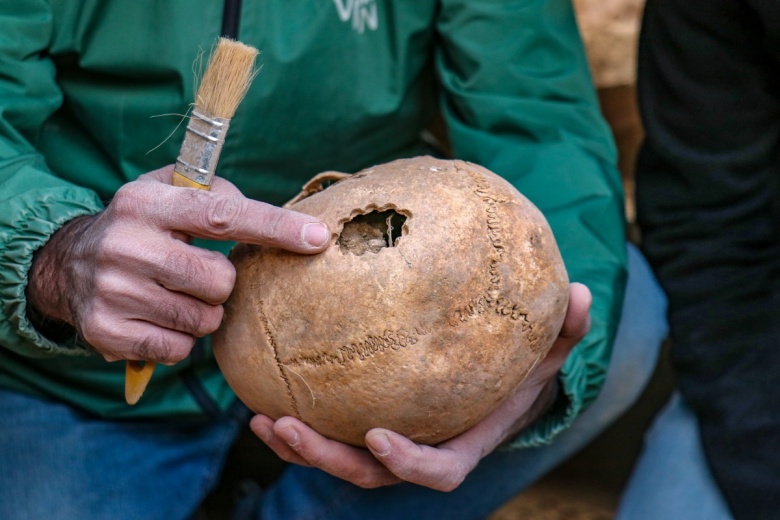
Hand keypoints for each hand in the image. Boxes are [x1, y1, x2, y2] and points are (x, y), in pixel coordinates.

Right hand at [26, 165, 329, 363]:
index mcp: (147, 203)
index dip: (275, 226)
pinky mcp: (105, 331)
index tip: (319, 237)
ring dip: (201, 313)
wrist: (64, 264)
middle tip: (197, 275)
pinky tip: (156, 318)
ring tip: (173, 294)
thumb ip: (216, 196)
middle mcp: (125, 244)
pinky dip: (178, 339)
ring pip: (203, 320)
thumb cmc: (142, 228)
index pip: (223, 215)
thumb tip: (277, 220)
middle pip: (219, 281)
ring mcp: (111, 291)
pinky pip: (177, 350)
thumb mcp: (167, 195)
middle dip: (220, 284)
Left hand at [250, 283, 591, 490]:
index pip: (437, 470)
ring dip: (298, 446)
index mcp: (463, 441)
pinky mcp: (369, 420)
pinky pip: (331, 429)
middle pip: (370, 473)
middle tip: (285, 425)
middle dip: (326, 457)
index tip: (377, 436)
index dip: (407, 463)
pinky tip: (265, 394)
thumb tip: (583, 295)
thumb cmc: (522, 370)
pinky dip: (299, 419)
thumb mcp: (548, 350)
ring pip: (340, 459)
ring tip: (262, 417)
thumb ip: (566, 331)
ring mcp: (393, 439)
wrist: (498, 381)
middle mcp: (422, 448)